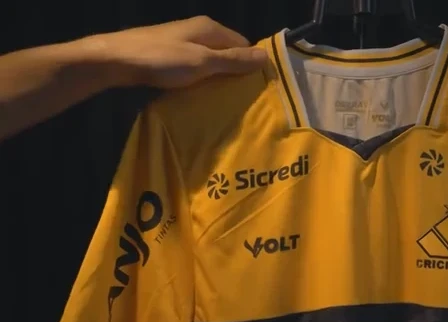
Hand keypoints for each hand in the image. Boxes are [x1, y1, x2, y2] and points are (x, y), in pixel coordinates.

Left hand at [85, 16, 267, 88]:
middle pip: (227, 53)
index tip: (257, 88)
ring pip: (210, 61)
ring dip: (216, 79)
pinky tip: (199, 95)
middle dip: (235, 73)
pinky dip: (200, 80)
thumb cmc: (162, 60)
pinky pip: (194, 67)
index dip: (251, 64)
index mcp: (210, 28)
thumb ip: (233, 61)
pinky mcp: (169, 55)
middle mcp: (198, 31)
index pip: (243, 44)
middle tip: (242, 100)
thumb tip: (266, 57)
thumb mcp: (203, 62)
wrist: (116, 61)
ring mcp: (182, 43)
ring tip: (223, 102)